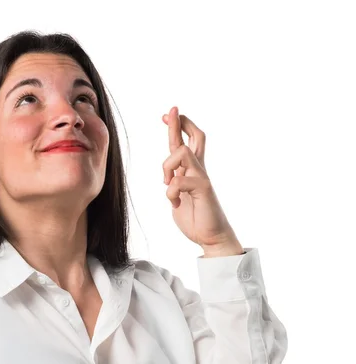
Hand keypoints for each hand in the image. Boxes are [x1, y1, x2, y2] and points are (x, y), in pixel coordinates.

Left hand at [162, 106, 241, 255]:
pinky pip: (179, 181)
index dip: (178, 127)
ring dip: (167, 165)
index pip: (187, 143)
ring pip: (183, 152)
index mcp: (192, 171)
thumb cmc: (195, 218)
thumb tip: (169, 174)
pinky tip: (174, 203)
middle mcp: (199, 170)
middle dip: (179, 124)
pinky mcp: (204, 189)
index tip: (167, 115)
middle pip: (195, 137)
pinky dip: (171, 192)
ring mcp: (202, 178)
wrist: (211, 237)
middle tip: (171, 111)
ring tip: (167, 183)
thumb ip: (175, 182)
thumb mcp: (178, 195)